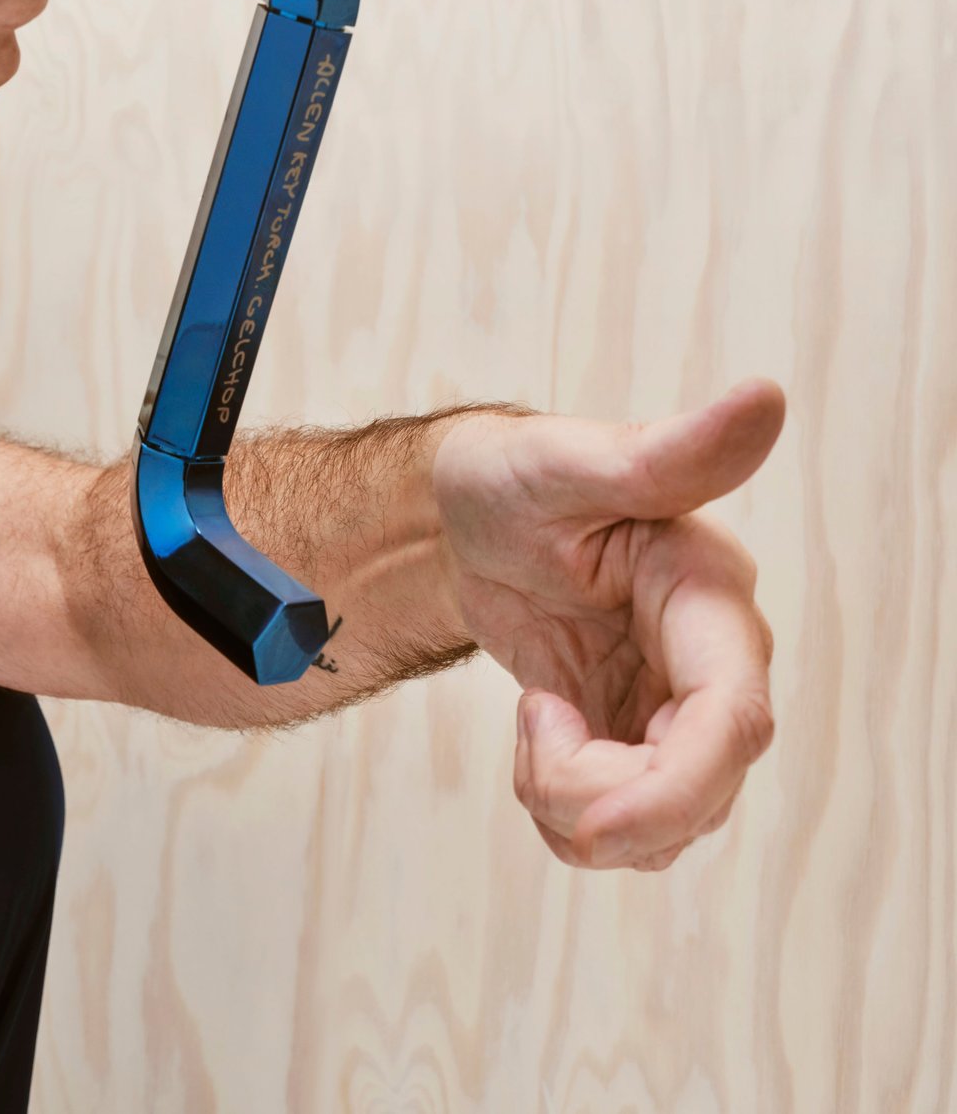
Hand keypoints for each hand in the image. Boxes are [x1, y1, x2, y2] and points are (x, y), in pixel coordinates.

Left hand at [432, 378, 783, 870]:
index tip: (589, 821)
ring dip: (581, 810)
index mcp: (708, 595)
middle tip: (531, 731)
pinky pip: (625, 823)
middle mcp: (711, 661)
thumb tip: (765, 399)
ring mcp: (676, 708)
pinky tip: (538, 735)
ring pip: (668, 825)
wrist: (459, 518)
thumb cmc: (512, 475)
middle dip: (606, 805)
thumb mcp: (571, 462)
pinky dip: (568, 811)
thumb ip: (671, 453)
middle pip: (702, 792)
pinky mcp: (635, 739)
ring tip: (533, 721)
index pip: (732, 717)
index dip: (673, 786)